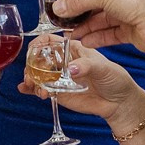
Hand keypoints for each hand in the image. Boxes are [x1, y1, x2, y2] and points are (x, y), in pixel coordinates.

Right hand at [18, 42, 143, 121]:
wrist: (118, 103)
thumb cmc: (115, 79)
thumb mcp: (103, 68)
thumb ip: (87, 66)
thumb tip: (70, 69)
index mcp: (73, 49)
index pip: (51, 41)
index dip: (39, 43)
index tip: (32, 51)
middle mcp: (63, 62)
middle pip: (40, 58)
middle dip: (32, 64)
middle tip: (31, 73)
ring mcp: (59, 77)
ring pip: (38, 74)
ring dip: (30, 77)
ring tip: (32, 85)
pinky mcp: (58, 92)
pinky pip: (41, 88)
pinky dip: (31, 89)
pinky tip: (26, 90)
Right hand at [55, 0, 144, 53]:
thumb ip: (79, 1)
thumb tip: (59, 8)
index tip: (62, 1)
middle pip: (96, 3)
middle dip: (79, 13)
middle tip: (62, 21)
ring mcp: (128, 12)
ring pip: (102, 20)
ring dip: (85, 27)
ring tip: (69, 34)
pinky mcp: (131, 31)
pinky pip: (109, 34)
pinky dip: (96, 38)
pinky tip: (83, 41)